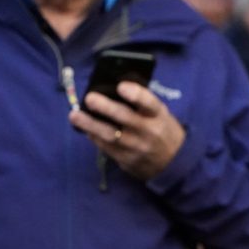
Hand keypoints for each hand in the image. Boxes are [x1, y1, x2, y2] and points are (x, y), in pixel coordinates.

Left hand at [68, 81, 185, 179]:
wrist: (173, 162)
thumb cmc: (163, 130)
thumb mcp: (160, 115)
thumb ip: (142, 105)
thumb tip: (112, 89)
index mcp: (159, 116)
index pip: (150, 103)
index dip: (136, 95)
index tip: (121, 86)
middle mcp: (149, 132)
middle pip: (126, 118)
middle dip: (106, 108)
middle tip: (90, 98)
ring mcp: (137, 148)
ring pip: (111, 135)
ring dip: (91, 125)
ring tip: (75, 115)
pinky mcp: (127, 160)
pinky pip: (107, 148)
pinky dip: (94, 137)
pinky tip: (85, 129)